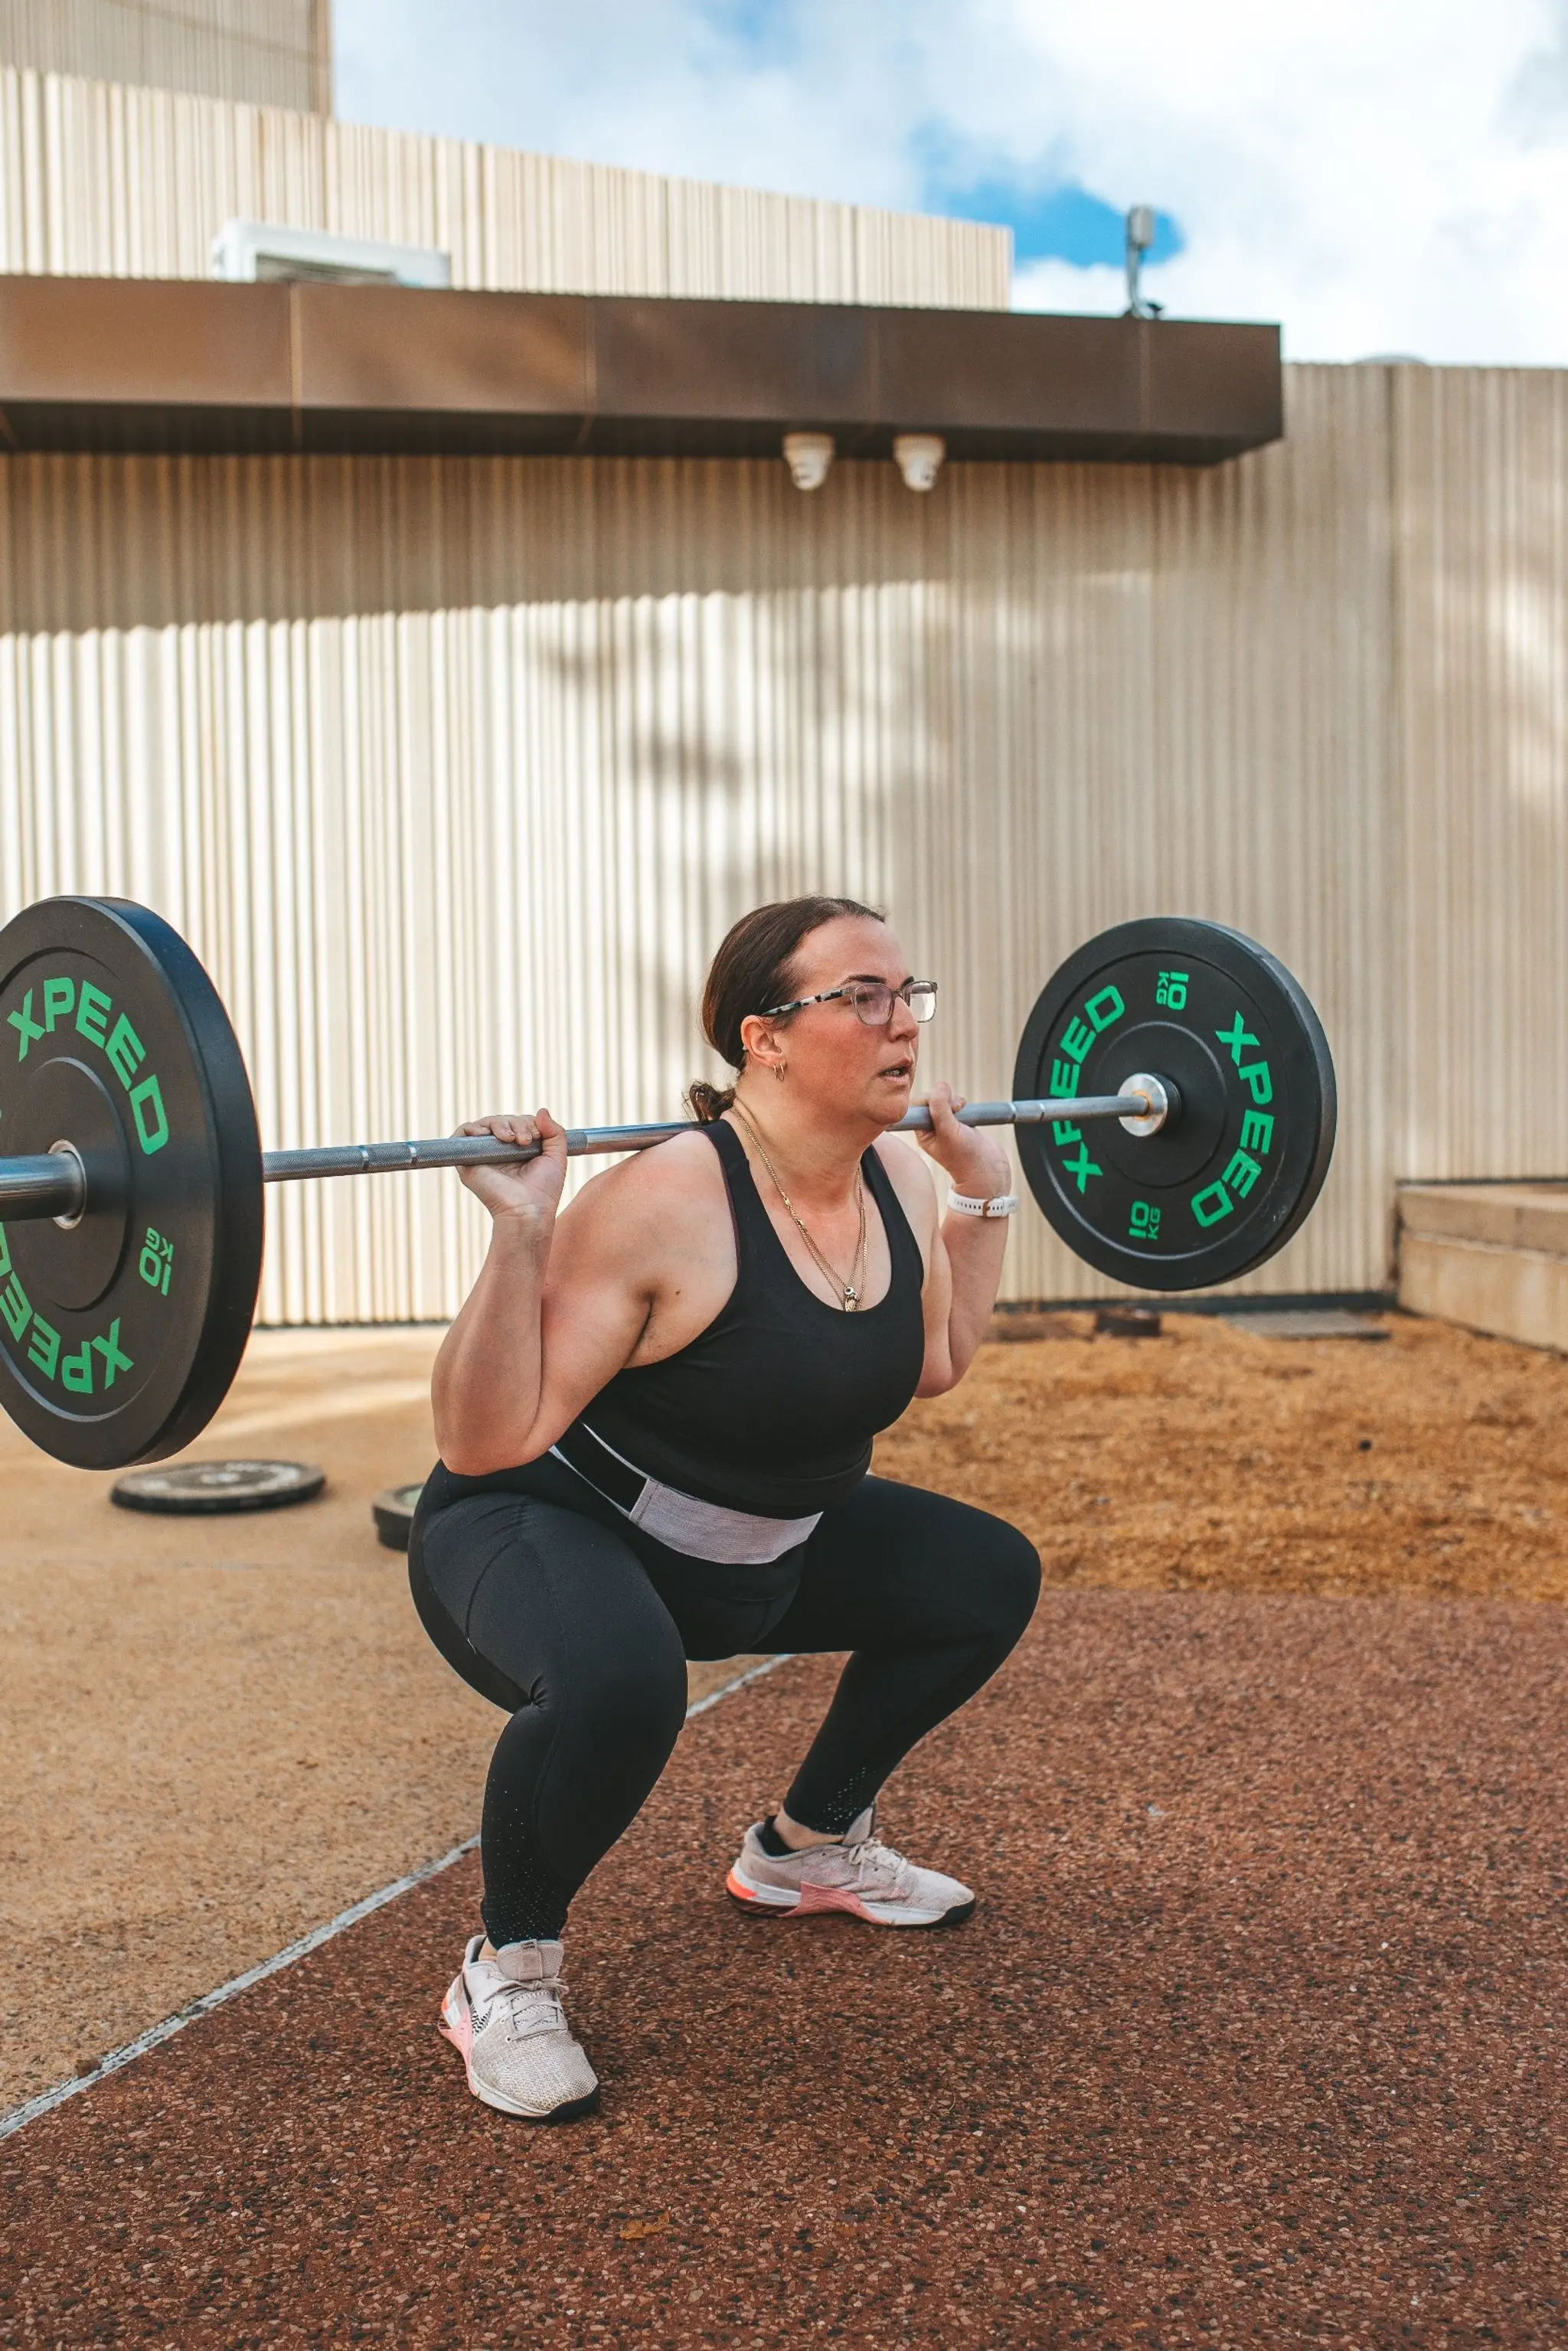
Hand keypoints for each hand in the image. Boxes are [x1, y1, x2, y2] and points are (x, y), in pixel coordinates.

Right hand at [454, 1109, 567, 1225]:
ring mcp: (483, 1155)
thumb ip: (555, 1132)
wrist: (528, 1210)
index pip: (517, 1122)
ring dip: (499, 1124)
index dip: (527, 1122)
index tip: (538, 1135)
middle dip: (516, 1123)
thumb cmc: (543, 1189)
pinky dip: (472, 1128)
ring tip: (511, 1139)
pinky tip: (489, 1136)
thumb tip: (541, 1110)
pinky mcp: (467, 1161)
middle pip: (502, 1121)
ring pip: (484, 1124)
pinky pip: (462, 1134)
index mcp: (517, 1150)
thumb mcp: (556, 1156)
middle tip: (525, 1140)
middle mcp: (499, 1151)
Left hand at [913, 1084, 1012, 1201]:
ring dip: (954, 1100)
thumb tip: (940, 1085)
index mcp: (923, 1133)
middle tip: (957, 1108)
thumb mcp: (949, 1132)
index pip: (918, 1106)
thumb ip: (941, 1109)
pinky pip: (955, 1104)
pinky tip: (967, 1112)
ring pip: (945, 1100)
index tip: (944, 1105)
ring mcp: (947, 1125)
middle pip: (932, 1100)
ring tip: (963, 1110)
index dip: (930, 1099)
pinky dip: (961, 1103)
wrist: (988, 1171)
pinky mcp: (960, 1122)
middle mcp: (932, 1128)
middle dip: (944, 1098)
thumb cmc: (967, 1159)